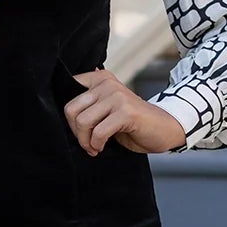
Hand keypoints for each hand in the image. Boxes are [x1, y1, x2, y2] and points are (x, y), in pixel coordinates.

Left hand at [61, 67, 187, 154]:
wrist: (163, 129)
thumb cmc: (133, 123)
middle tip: (86, 142)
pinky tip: (101, 147)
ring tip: (93, 146)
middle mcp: (107, 83)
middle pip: (71, 109)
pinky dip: (96, 144)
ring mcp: (117, 96)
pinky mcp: (126, 112)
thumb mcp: (107, 109)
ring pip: (83, 121)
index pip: (68, 92)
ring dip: (85, 141)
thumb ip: (88, 105)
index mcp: (100, 78)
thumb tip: (63, 114)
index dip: (68, 117)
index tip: (78, 129)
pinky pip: (98, 132)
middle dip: (75, 132)